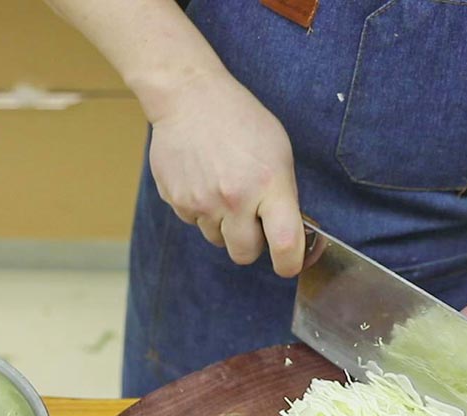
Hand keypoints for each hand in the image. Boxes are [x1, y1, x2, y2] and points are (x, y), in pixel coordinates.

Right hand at [146, 70, 305, 276]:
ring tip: (223, 187)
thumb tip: (286, 232)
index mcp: (268, 184)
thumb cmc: (240, 120)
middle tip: (251, 220)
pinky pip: (195, 222)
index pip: (284, 243)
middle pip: (244, 254)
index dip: (289, 263)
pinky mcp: (177, 201)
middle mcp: (234, 199)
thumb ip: (282, 194)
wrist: (189, 98)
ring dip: (224, 225)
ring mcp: (202, 202)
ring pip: (217, 239)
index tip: (287, 265)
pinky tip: (203, 179)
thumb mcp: (278, 151)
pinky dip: (201, 209)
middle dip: (250, 244)